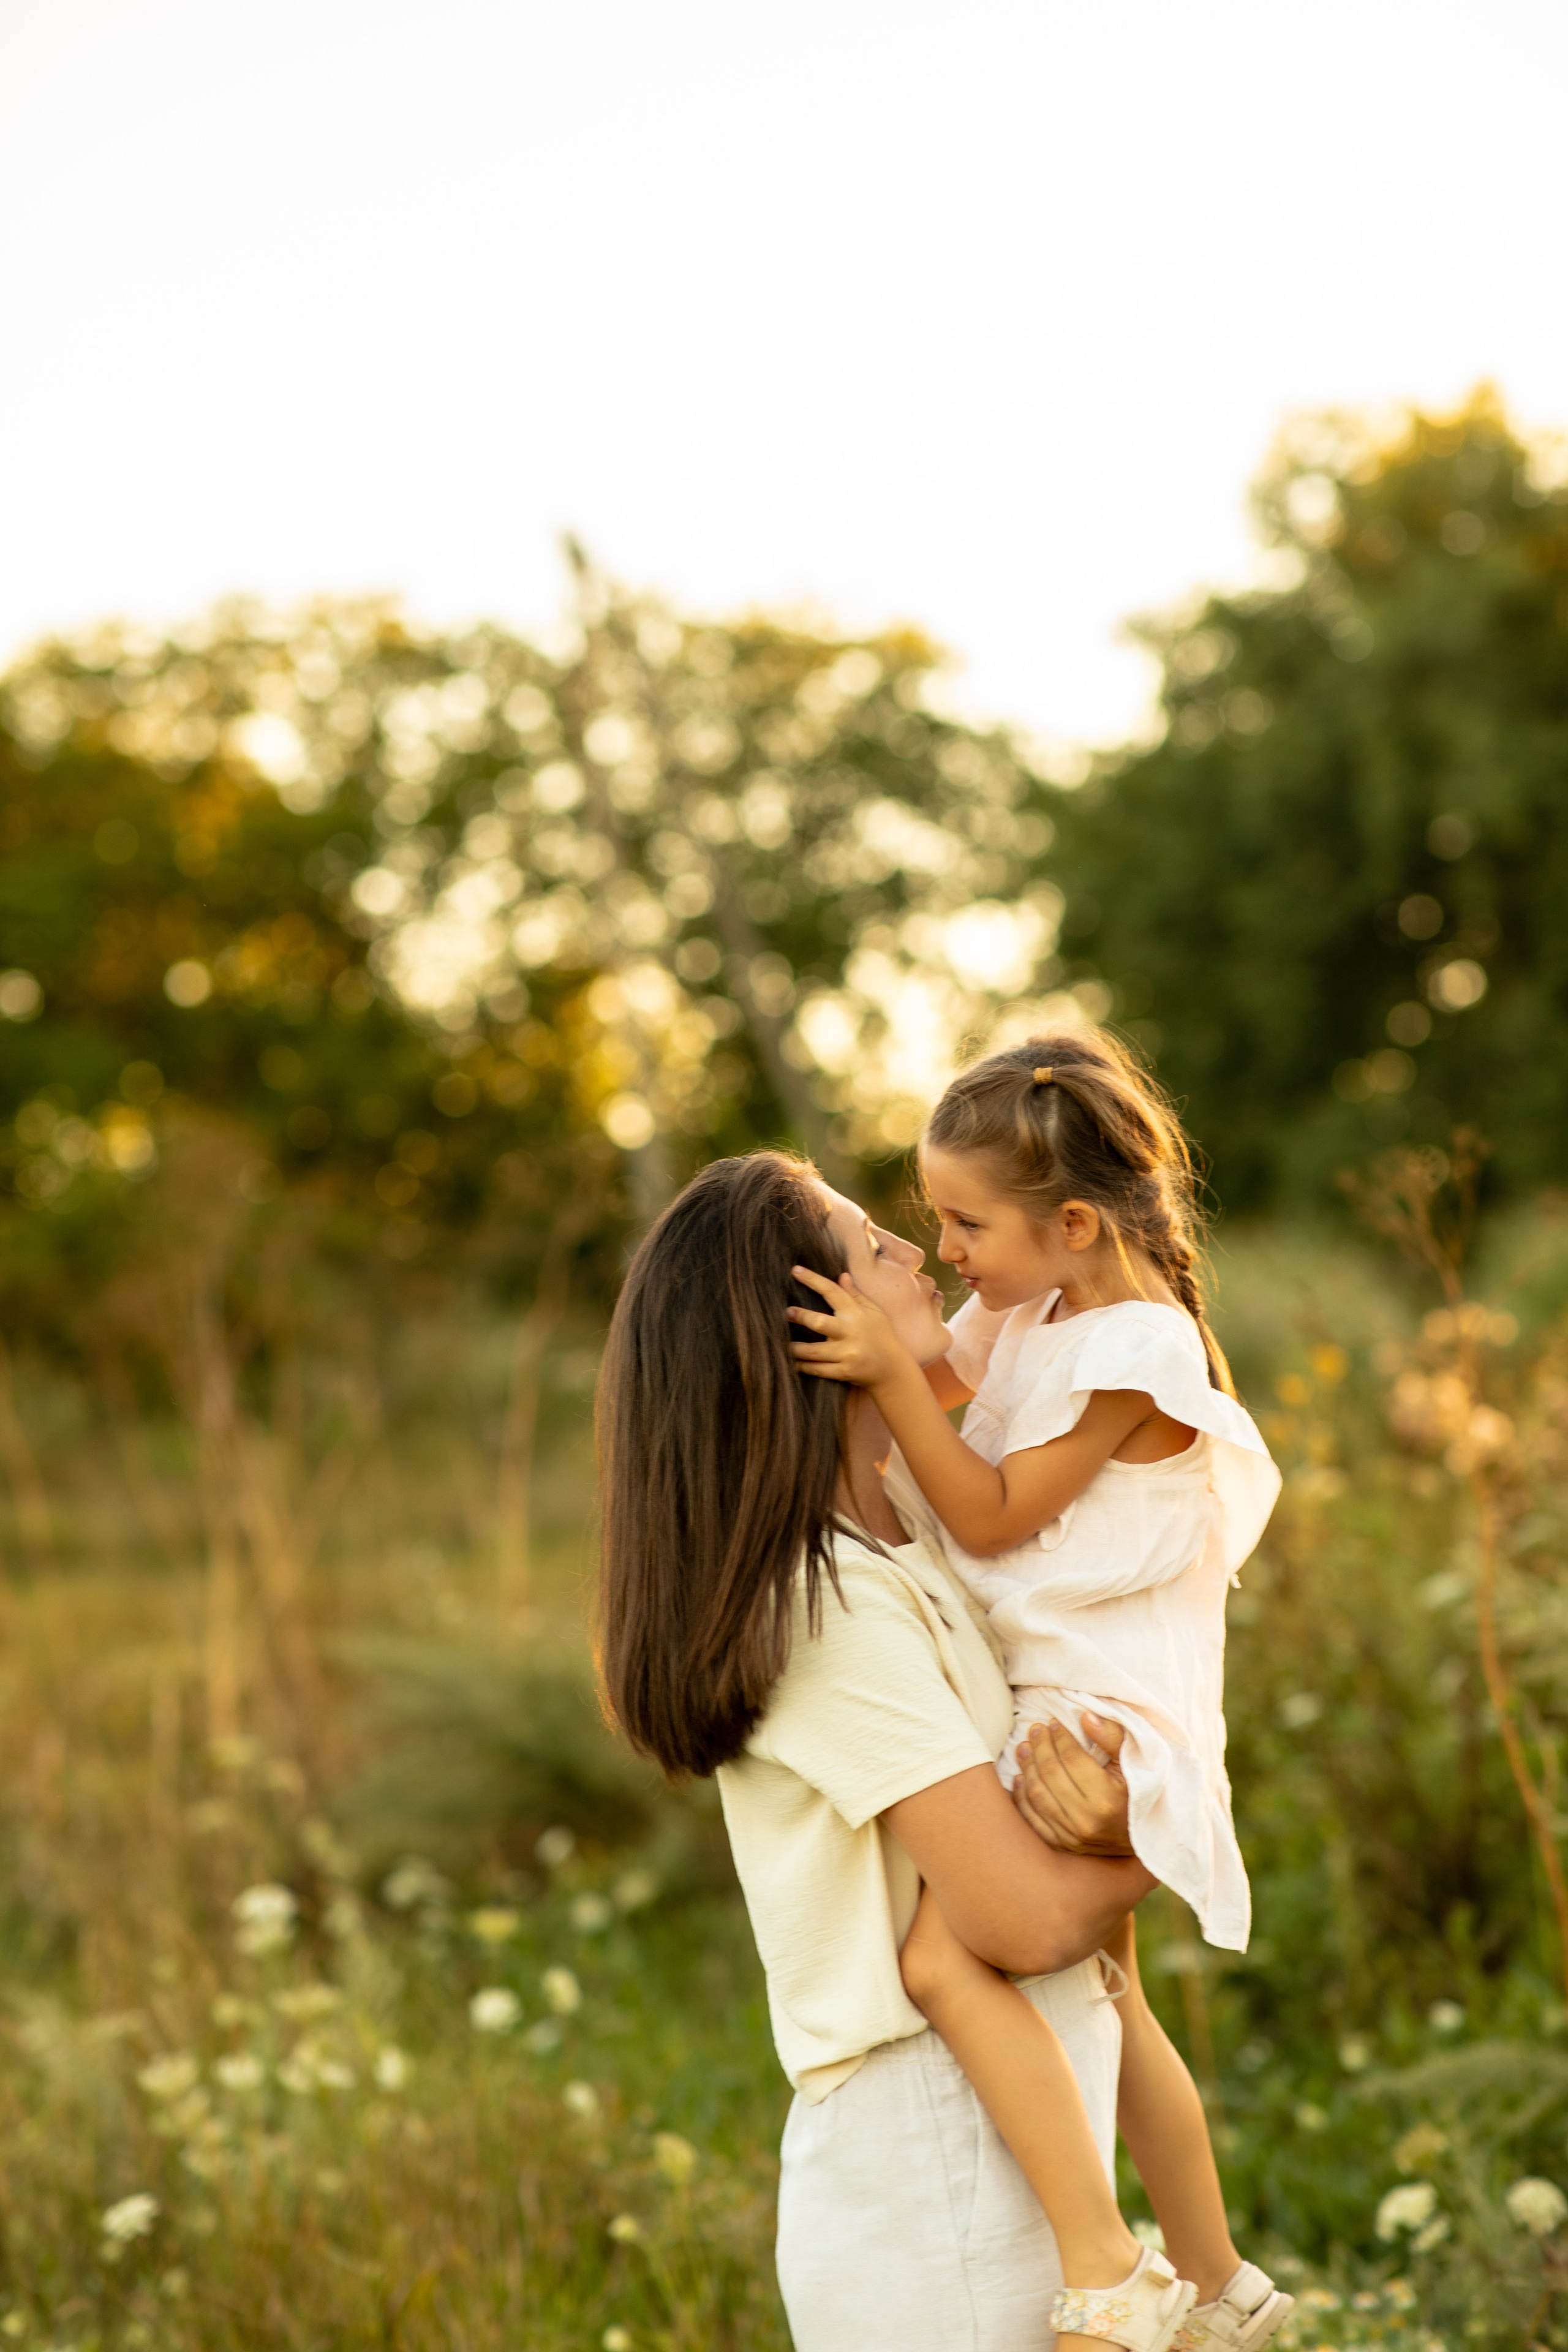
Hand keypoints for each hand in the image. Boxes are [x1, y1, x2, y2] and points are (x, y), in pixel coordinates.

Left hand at [787, 1265, 916, 1391]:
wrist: (893, 1370)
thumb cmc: (883, 1336)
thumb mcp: (874, 1312)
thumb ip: (856, 1295)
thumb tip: (842, 1275)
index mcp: (857, 1314)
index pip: (832, 1292)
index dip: (813, 1279)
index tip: (795, 1270)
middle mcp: (851, 1333)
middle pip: (820, 1323)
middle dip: (801, 1317)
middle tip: (785, 1313)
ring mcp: (848, 1354)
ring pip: (814, 1351)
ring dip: (795, 1348)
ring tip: (781, 1343)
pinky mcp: (844, 1372)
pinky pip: (818, 1370)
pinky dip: (803, 1367)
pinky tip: (792, 1363)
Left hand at [1011, 1713, 1134, 1857]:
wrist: (1138, 1841)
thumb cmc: (1136, 1796)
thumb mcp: (1134, 1765)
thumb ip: (1112, 1738)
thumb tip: (1086, 1716)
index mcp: (1107, 1799)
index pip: (1072, 1759)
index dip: (1060, 1737)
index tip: (1053, 1722)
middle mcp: (1087, 1821)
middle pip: (1051, 1774)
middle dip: (1040, 1747)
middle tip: (1035, 1729)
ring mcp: (1072, 1836)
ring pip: (1037, 1795)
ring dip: (1027, 1767)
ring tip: (1024, 1747)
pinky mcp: (1061, 1846)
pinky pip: (1032, 1818)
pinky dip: (1021, 1796)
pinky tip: (1019, 1777)